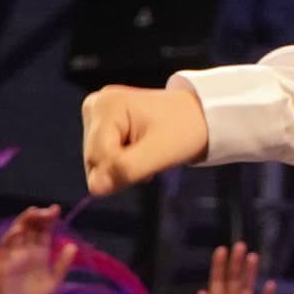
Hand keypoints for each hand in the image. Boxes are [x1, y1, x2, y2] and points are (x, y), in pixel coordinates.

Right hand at [0, 204, 72, 293]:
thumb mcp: (54, 282)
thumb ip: (62, 264)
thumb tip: (73, 245)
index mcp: (40, 255)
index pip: (43, 232)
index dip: (49, 220)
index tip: (56, 209)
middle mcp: (26, 253)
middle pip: (31, 229)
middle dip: (37, 217)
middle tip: (47, 210)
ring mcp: (14, 257)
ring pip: (17, 234)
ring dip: (24, 223)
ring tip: (33, 212)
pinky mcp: (2, 265)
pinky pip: (4, 248)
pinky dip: (10, 238)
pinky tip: (18, 231)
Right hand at [80, 82, 211, 197]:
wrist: (199, 117)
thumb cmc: (184, 130)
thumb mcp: (159, 153)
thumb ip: (126, 170)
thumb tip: (94, 188)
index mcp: (104, 106)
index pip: (97, 159)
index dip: (123, 170)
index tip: (150, 160)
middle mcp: (94, 106)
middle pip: (94, 161)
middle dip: (122, 169)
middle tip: (150, 159)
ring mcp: (97, 115)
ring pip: (98, 163)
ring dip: (123, 168)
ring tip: (148, 155)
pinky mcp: (103, 125)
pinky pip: (104, 158)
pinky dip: (123, 163)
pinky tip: (141, 153)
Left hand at [197, 243, 269, 293]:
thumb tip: (201, 293)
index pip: (218, 280)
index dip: (219, 265)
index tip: (222, 250)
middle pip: (234, 280)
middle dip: (236, 263)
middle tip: (240, 245)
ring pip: (248, 288)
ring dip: (250, 273)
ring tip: (253, 256)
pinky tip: (271, 284)